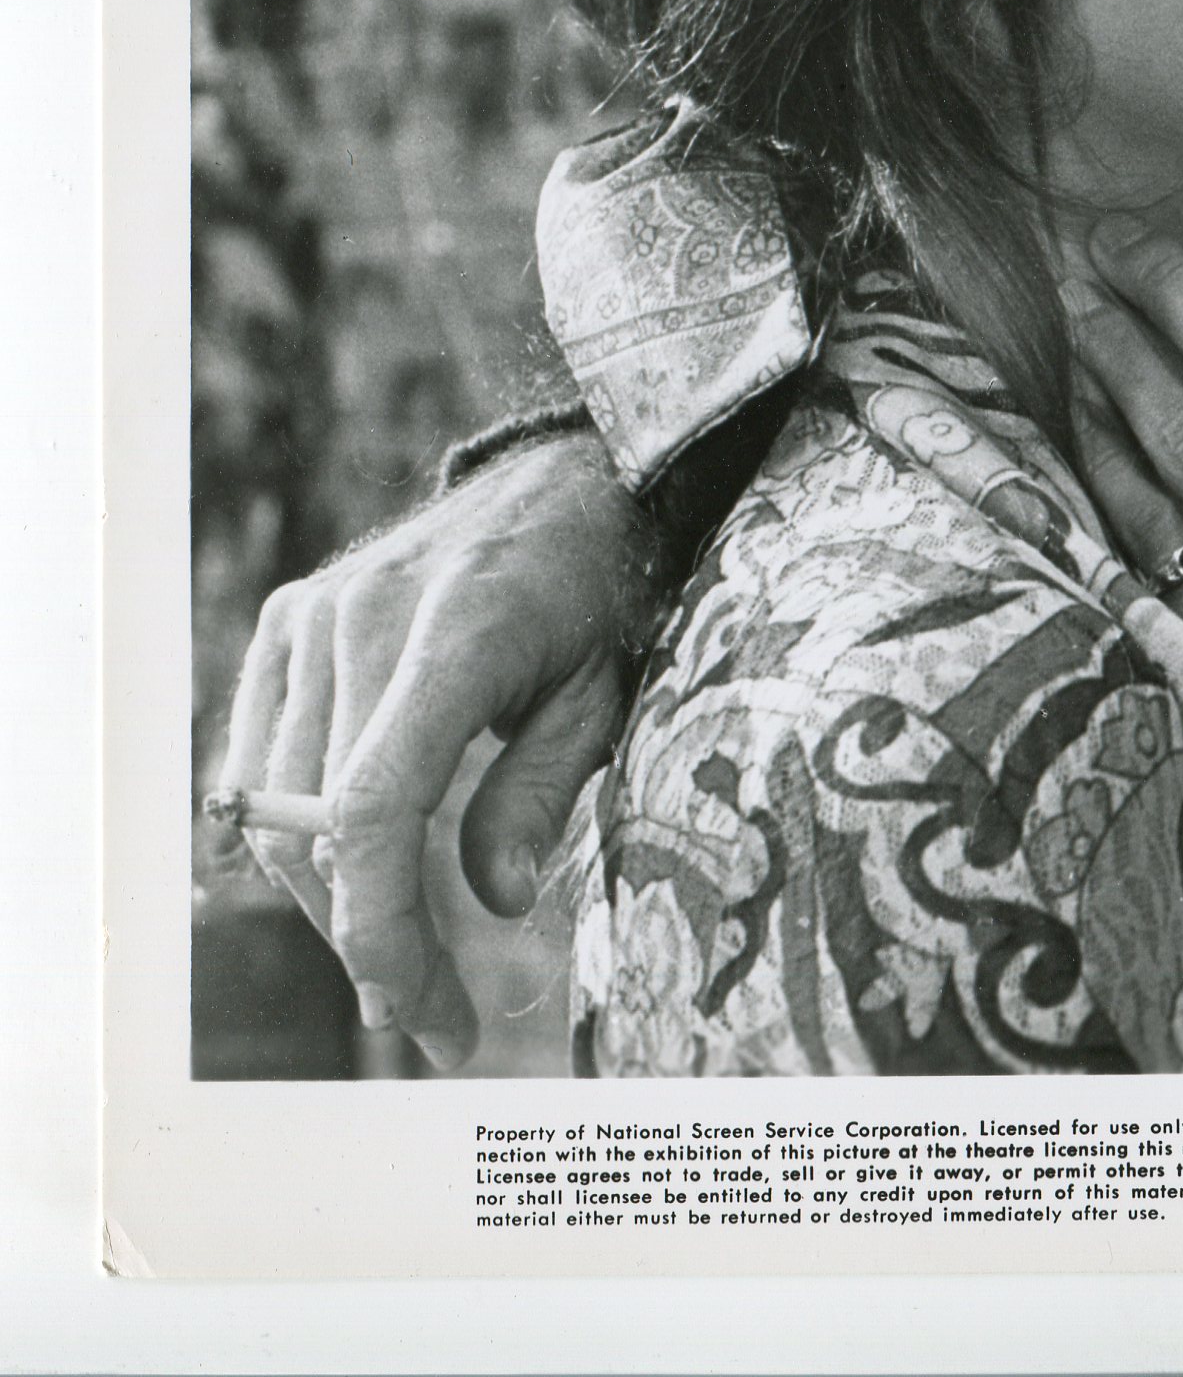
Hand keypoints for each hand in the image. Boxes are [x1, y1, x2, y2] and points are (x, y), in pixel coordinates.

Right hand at [214, 430, 661, 1067]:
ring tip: (402, 953)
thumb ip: (542, 791)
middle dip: (366, 938)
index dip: (387, 935)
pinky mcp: (290, 619)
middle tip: (431, 1014)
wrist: (574, 478)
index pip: (373, 813)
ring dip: (326, 895)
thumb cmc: (609, 590)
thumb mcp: (608, 691)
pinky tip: (346, 879)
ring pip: (273, 802)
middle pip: (316, 827)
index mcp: (454, 636)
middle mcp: (360, 619)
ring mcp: (313, 615)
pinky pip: (258, 754)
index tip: (428, 1017)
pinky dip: (289, 829)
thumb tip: (493, 899)